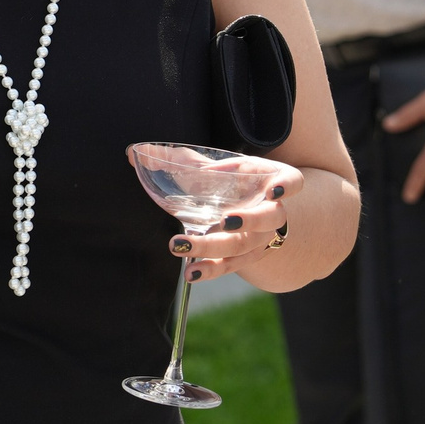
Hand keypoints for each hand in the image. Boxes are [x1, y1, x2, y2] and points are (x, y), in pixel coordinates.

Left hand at [171, 159, 302, 281]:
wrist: (251, 213)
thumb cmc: (234, 183)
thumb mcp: (216, 167)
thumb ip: (179, 160)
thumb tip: (132, 152)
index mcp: (273, 181)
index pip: (292, 182)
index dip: (286, 186)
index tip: (273, 190)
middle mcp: (273, 212)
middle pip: (268, 219)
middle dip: (249, 221)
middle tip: (225, 220)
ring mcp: (260, 238)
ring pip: (243, 246)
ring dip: (213, 247)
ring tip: (180, 244)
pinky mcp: (244, 257)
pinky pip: (230, 266)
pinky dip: (210, 269)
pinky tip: (190, 271)